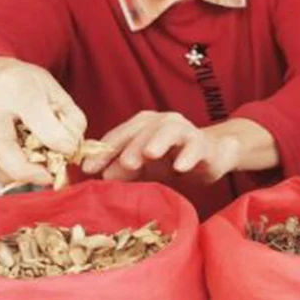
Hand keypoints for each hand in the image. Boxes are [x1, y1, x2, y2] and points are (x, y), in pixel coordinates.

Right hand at [0, 57, 86, 186]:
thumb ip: (70, 117)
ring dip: (14, 177)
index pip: (36, 118)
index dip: (57, 140)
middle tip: (48, 177)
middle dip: (28, 172)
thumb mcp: (54, 89)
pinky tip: (18, 166)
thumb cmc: (25, 82)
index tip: (70, 151)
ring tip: (33, 173)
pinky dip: (3, 173)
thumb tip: (72, 148)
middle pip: (1, 148)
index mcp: (16, 86)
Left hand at [81, 111, 240, 184]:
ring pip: (169, 131)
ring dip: (158, 142)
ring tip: (149, 154)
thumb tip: (100, 177)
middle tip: (122, 163)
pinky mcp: (203, 144)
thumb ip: (122, 169)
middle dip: (130, 146)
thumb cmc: (171, 159)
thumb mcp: (144, 167)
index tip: (88, 169)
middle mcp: (161, 122)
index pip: (119, 136)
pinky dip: (188, 156)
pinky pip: (195, 147)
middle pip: (142, 131)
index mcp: (142, 125)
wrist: (211, 155)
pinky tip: (181, 167)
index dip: (103, 151)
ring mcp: (183, 130)